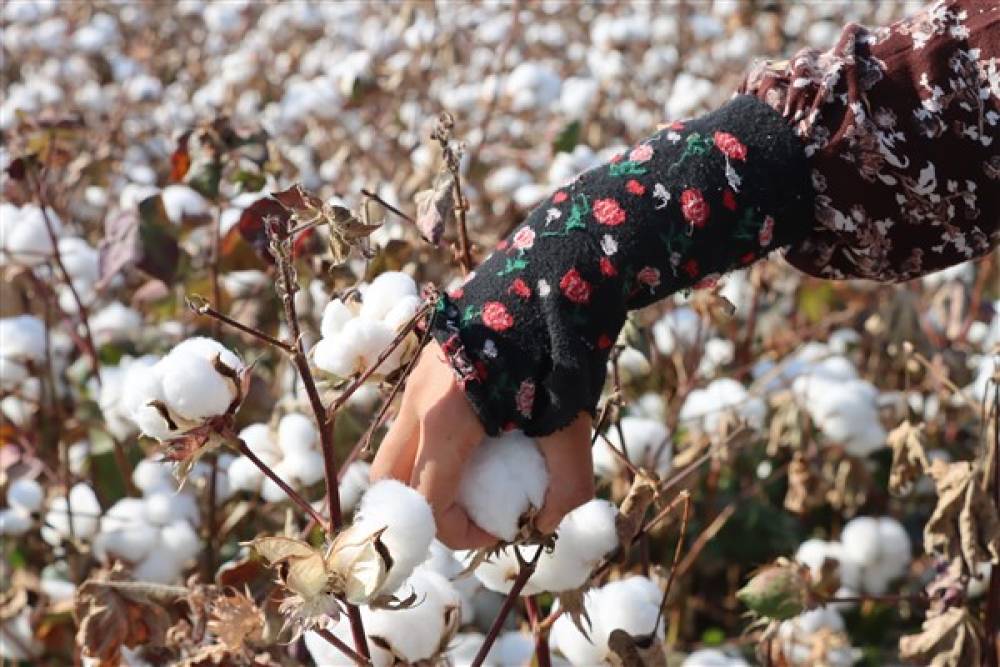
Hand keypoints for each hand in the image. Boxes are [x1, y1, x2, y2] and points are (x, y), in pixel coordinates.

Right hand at [370, 340, 594, 548]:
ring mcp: (415, 378)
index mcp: (446, 421)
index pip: (427, 506)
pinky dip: (432, 446)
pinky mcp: (426, 363)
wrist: (557, 267)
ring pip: (396, 449)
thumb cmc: (563, 347)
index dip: (463, 535)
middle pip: (389, 481)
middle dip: (424, 511)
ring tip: (477, 479)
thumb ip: (566, 486)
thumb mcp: (573, 424)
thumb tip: (549, 526)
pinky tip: (481, 438)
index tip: (504, 527)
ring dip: (425, 477)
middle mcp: (417, 401)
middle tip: (472, 514)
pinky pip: (412, 420)